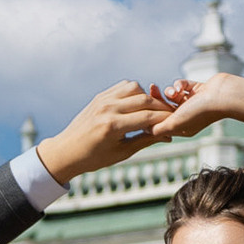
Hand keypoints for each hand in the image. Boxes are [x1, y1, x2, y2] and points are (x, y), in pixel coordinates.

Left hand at [36, 81, 186, 183]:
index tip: (176, 124)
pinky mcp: (100, 96)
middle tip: (171, 116)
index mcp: (113, 126)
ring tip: (152, 111)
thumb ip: (146, 140)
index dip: (165, 120)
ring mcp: (103, 99)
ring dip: (147, 97)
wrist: (67, 150)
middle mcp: (108, 109)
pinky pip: (123, 87)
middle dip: (161, 108)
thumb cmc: (94, 157)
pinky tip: (138, 105)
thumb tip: (167, 135)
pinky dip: (135, 92)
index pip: (148, 117)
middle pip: (145, 100)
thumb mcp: (122, 152)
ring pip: (135, 88)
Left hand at [150, 73, 240, 140]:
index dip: (152, 115)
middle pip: (165, 108)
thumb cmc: (199, 112)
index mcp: (182, 128)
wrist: (222, 96)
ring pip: (172, 96)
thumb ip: (158, 129)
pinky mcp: (197, 90)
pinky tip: (182, 86)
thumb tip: (145, 130)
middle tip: (152, 90)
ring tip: (173, 91)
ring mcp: (192, 103)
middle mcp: (187, 116)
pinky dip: (179, 84)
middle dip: (158, 99)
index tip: (145, 107)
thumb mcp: (174, 124)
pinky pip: (182, 85)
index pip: (161, 122)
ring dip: (169, 91)